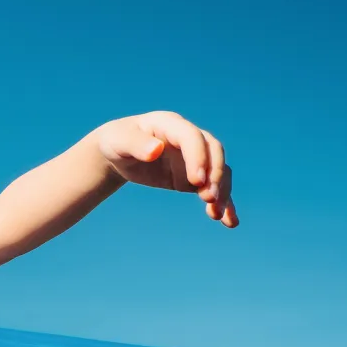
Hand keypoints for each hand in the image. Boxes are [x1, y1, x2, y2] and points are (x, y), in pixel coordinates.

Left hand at [97, 112, 237, 226]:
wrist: (120, 151)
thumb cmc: (118, 142)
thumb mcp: (120, 141)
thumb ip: (136, 144)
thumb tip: (155, 150)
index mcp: (171, 125)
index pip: (192, 137)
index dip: (198, 157)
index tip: (197, 181)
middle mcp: (189, 138)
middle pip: (213, 152)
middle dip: (215, 174)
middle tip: (208, 198)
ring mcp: (195, 156)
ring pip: (218, 170)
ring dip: (222, 191)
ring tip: (216, 213)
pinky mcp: (195, 175)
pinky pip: (214, 187)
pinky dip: (224, 203)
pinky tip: (229, 221)